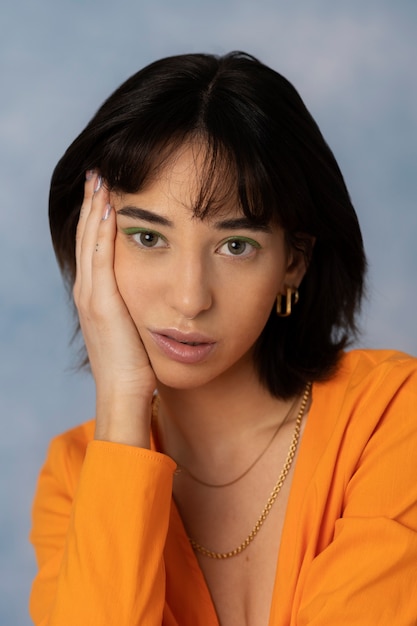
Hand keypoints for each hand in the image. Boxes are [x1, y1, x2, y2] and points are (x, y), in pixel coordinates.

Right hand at [73, 172, 156, 446]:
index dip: (97, 217)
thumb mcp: (132, 328)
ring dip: (96, 207)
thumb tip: (150, 292)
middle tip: (98, 173)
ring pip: (91, 240)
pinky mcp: (102, 301)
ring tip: (101, 178)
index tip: (106, 191)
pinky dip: (103, 229)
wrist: (124, 393)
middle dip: (93, 203)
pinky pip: (101, 255)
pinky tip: (111, 206)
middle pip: (87, 236)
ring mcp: (92, 294)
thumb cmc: (133, 365)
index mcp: (95, 296)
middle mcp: (88, 290)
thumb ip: (134, 306)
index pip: (93, 247)